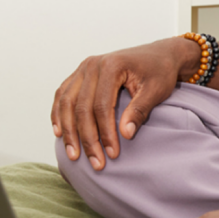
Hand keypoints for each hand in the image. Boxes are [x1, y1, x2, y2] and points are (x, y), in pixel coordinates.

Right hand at [51, 37, 197, 169]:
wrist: (160, 55)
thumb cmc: (160, 72)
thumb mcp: (156, 90)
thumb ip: (140, 110)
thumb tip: (125, 134)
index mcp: (111, 66)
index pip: (102, 106)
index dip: (105, 133)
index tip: (112, 154)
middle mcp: (92, 65)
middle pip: (81, 107)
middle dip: (87, 138)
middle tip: (96, 163)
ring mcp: (84, 68)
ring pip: (67, 102)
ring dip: (68, 131)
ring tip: (73, 155)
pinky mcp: (80, 74)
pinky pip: (63, 95)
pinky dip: (58, 114)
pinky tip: (60, 133)